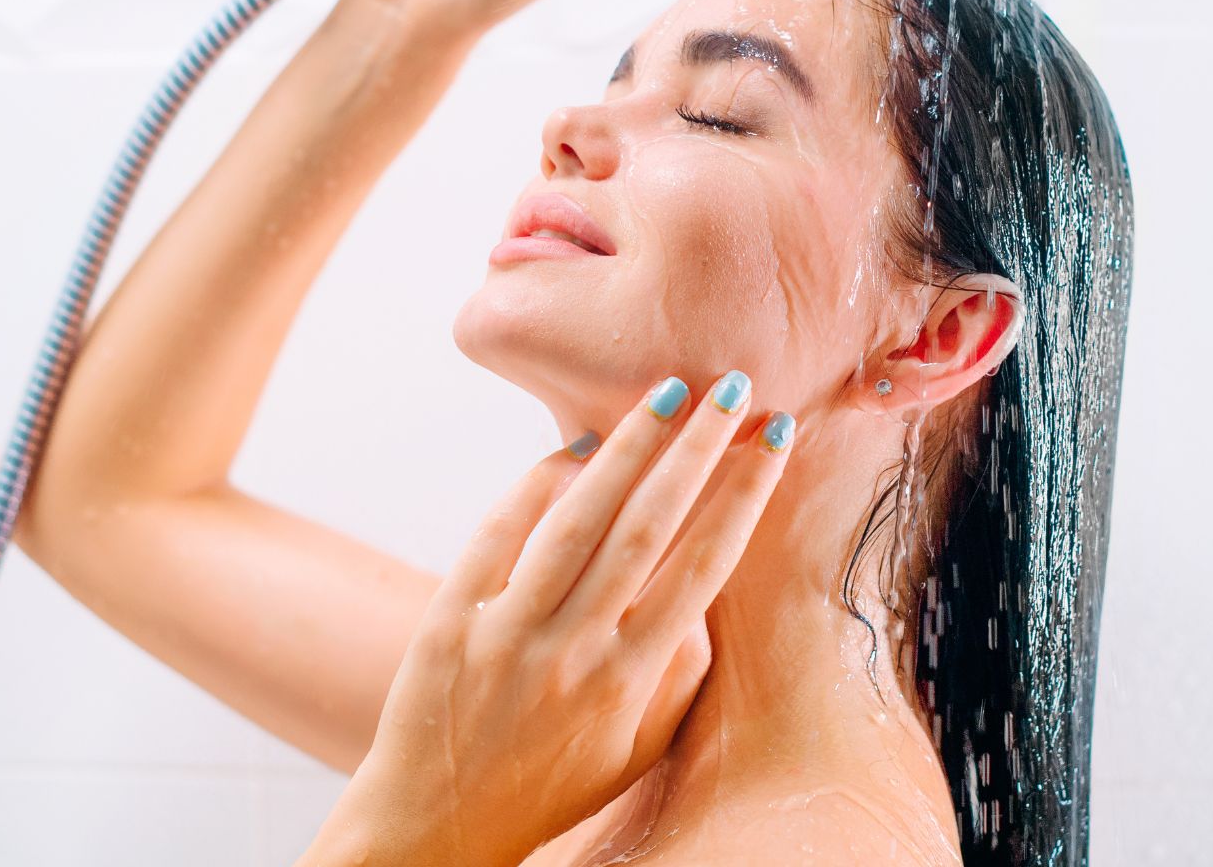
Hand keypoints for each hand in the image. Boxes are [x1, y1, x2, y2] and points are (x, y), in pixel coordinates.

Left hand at [305, 369, 796, 866]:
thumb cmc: (553, 782)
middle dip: (698, 450)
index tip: (773, 438)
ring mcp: (508, 632)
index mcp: (631, 680)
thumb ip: (681, 669)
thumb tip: (704, 580)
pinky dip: (535, 484)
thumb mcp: (640, 745)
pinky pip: (499, 533)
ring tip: (666, 393)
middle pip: (648, 527)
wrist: (439, 824)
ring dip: (627, 448)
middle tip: (733, 388)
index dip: (744, 495)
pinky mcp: (450, 618)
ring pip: (576, 519)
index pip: (703, 566)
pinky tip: (572, 448)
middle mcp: (576, 651)